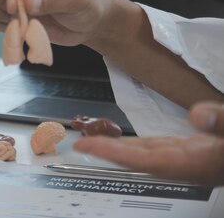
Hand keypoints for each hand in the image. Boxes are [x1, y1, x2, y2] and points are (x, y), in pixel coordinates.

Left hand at [74, 101, 223, 186]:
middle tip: (80, 141)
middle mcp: (189, 164)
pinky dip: (144, 146)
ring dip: (122, 148)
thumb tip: (198, 114)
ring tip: (97, 141)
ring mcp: (193, 160)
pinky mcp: (199, 153)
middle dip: (109, 150)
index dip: (112, 152)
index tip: (85, 145)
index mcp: (196, 162)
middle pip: (140, 158)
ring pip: (149, 154)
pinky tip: (136, 142)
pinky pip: (163, 150)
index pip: (144, 158)